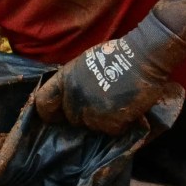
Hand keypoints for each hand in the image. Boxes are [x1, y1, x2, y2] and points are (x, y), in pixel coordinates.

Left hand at [31, 12, 185, 134]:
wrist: (142, 57)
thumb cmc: (116, 55)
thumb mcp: (84, 63)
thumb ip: (73, 82)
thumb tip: (68, 98)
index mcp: (65, 79)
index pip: (43, 102)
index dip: (49, 111)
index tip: (56, 116)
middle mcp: (73, 97)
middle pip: (70, 118)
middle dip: (82, 115)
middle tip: (100, 106)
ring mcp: (90, 111)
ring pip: (91, 126)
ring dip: (102, 121)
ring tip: (116, 105)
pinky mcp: (109, 123)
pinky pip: (110, 130)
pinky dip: (119, 124)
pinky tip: (127, 109)